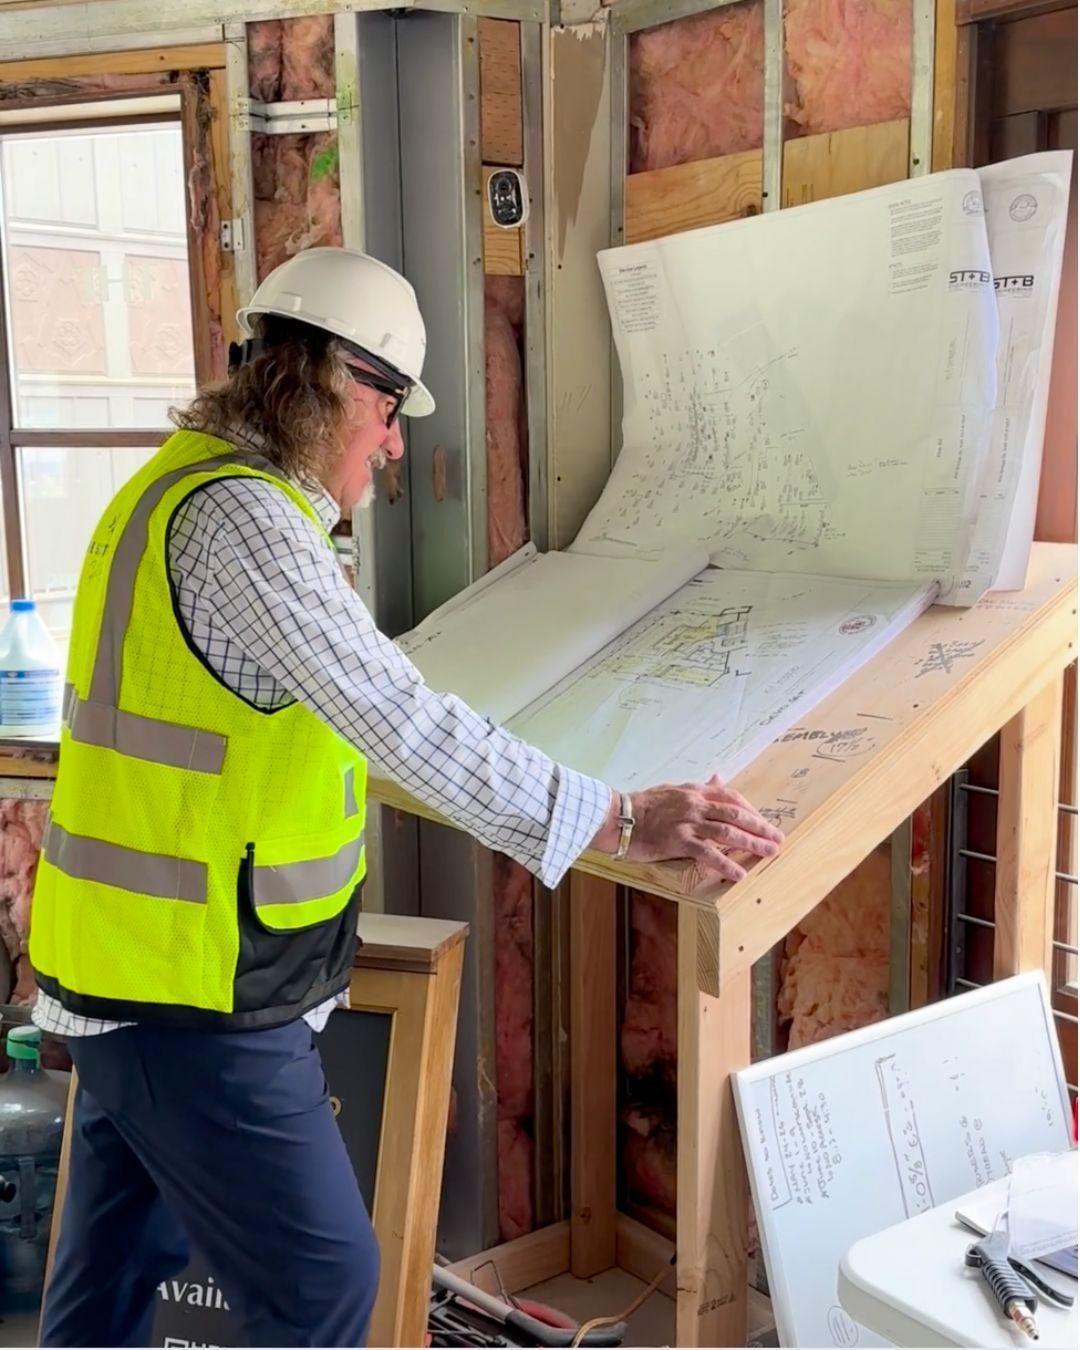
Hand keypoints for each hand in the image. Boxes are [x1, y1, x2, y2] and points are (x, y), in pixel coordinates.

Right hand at [590, 774, 783, 882]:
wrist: (617, 816)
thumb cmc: (642, 805)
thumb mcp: (673, 790)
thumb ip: (698, 788)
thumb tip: (719, 778)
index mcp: (695, 791)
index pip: (731, 797)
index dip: (751, 810)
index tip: (763, 822)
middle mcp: (695, 804)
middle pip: (736, 814)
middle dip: (760, 827)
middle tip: (778, 838)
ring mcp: (688, 822)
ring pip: (728, 832)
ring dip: (752, 843)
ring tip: (770, 853)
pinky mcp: (678, 841)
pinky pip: (708, 853)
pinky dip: (727, 863)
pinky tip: (740, 873)